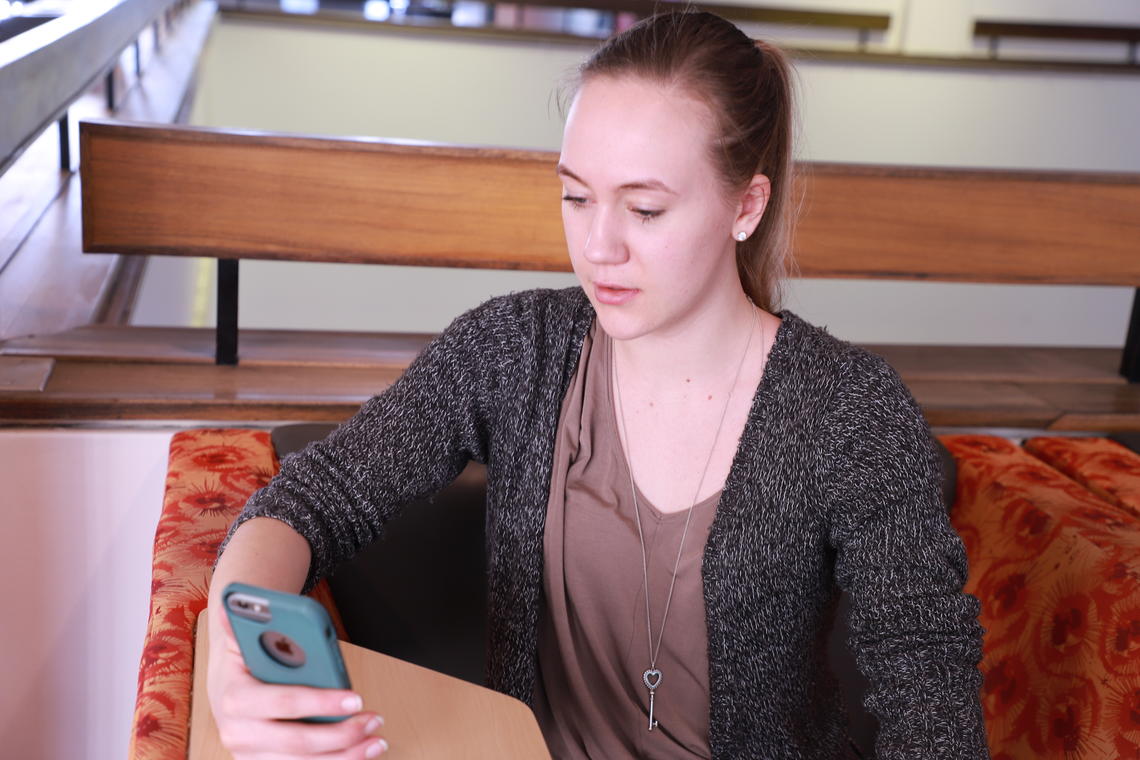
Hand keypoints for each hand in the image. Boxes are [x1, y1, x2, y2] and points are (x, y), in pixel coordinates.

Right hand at [207, 606, 388, 758]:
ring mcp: (249, 755)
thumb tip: (235, 600)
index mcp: (235, 698)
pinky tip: (360, 755)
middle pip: (298, 742)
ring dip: (345, 756)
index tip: (355, 698)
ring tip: (376, 741)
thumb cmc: (243, 662)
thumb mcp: (243, 640)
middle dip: (341, 733)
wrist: (224, 688)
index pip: (285, 703)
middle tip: (373, 719)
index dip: (322, 703)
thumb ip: (246, 624)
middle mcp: (238, 734)